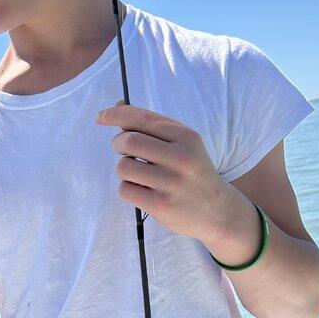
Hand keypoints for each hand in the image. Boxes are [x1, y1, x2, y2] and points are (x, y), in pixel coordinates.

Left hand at [96, 101, 229, 241]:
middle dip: (118, 144)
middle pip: (128, 141)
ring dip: (124, 169)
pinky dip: (128, 189)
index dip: (116, 114)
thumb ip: (152, 127)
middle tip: (124, 151)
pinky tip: (143, 191)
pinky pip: (126, 190)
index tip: (101, 117)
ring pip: (123, 167)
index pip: (142, 119)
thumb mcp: (182, 144)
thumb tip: (117, 106)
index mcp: (187, 137)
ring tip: (139, 175)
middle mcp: (182, 158)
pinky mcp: (161, 205)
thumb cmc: (192, 172)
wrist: (217, 211)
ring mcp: (172, 183)